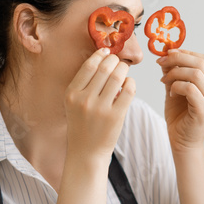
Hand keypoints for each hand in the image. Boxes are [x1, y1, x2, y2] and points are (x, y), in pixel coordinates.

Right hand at [64, 47, 135, 161]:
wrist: (86, 152)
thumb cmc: (82, 125)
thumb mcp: (74, 103)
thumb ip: (84, 84)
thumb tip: (104, 59)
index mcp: (72, 93)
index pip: (89, 66)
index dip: (100, 55)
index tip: (106, 51)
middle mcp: (84, 99)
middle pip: (105, 68)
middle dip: (114, 60)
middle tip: (118, 61)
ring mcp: (101, 108)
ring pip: (118, 76)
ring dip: (124, 69)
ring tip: (124, 71)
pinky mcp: (116, 116)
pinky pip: (128, 90)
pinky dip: (131, 83)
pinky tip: (129, 84)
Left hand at [157, 49, 203, 153]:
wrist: (182, 142)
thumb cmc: (179, 117)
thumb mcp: (174, 89)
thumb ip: (173, 73)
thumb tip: (166, 56)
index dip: (186, 52)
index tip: (168, 54)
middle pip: (201, 63)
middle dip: (178, 59)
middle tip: (161, 63)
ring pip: (196, 74)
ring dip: (175, 73)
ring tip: (164, 81)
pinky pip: (190, 89)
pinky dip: (176, 87)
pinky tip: (171, 93)